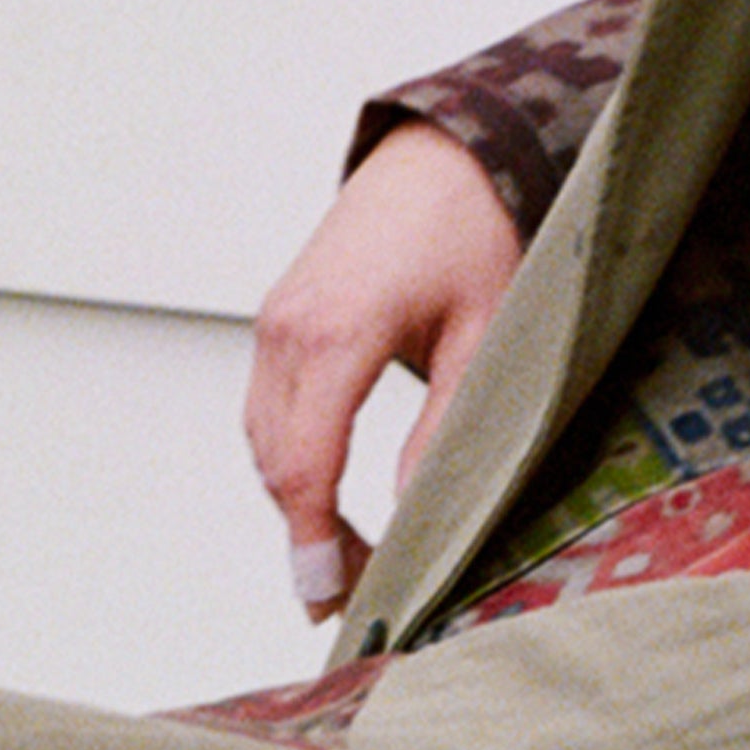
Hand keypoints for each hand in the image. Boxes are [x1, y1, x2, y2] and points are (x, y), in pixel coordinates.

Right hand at [245, 123, 523, 618]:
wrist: (445, 150)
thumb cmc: (475, 229)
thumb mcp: (485, 338)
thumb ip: (445, 431)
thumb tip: (415, 519)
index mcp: (337, 332)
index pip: (305, 466)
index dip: (312, 544)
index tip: (329, 600)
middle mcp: (288, 327)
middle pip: (276, 465)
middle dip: (305, 539)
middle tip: (351, 597)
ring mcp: (276, 322)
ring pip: (265, 442)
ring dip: (296, 504)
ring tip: (344, 558)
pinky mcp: (280, 320)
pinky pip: (269, 410)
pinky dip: (292, 462)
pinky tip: (329, 498)